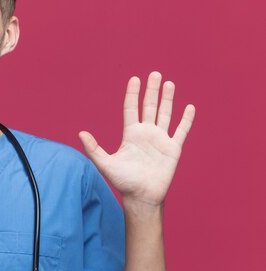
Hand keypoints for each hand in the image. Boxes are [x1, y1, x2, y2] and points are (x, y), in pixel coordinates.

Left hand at [78, 71, 194, 206]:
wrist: (141, 196)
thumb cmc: (122, 182)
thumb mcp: (105, 164)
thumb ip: (93, 148)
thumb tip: (80, 133)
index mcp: (130, 134)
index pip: (131, 108)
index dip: (132, 94)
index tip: (134, 79)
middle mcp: (146, 134)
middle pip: (149, 106)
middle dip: (151, 90)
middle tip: (154, 73)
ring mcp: (160, 140)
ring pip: (165, 114)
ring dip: (168, 99)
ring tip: (169, 83)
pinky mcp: (173, 149)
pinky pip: (181, 131)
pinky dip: (186, 120)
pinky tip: (189, 107)